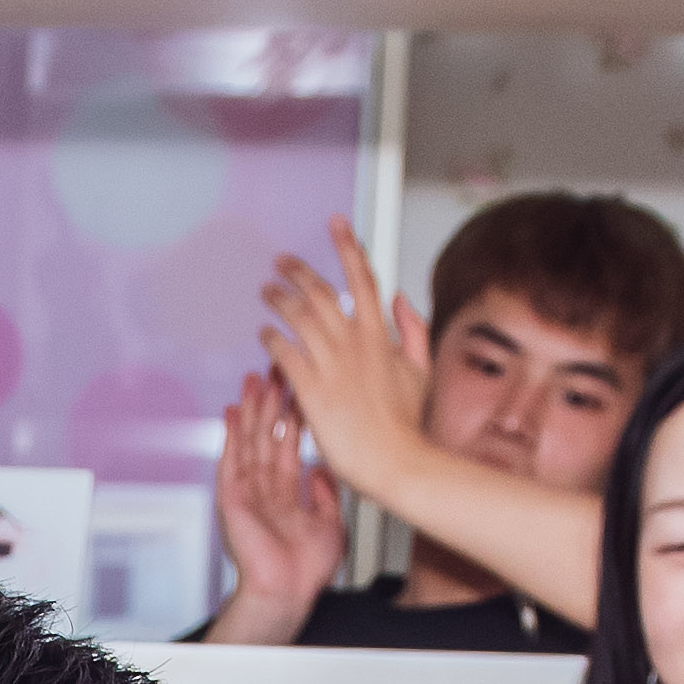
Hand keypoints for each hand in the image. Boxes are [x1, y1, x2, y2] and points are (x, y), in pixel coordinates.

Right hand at [204, 375, 346, 633]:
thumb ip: (326, 496)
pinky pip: (230, 459)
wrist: (287, 593)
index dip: (293, 415)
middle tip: (277, 368)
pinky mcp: (232, 497)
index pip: (289, 444)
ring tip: (255, 378)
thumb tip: (323, 472)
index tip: (299, 388)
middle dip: (272, 402)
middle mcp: (265, 487)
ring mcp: (247, 491)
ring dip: (251, 408)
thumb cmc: (306, 571)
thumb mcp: (330, 524)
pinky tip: (231, 411)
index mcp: (287, 493)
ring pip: (249, 440)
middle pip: (267, 434)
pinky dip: (230, 435)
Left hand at [253, 221, 432, 494]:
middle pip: (321, 292)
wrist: (395, 460)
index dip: (348, 246)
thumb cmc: (406, 425)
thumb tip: (402, 299)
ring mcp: (332, 365)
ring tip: (266, 292)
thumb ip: (413, 330)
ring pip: (299, 317)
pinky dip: (271, 340)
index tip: (336, 223)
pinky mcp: (312, 390)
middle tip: (281, 262)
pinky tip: (263, 335)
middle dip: (297, 271)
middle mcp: (354, 344)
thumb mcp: (420, 370)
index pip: (363, 278)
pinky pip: (284, 354)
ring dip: (278, 300)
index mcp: (381, 336)